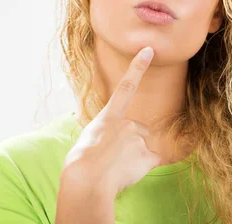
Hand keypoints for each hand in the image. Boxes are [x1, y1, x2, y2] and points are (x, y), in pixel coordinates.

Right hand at [61, 46, 160, 196]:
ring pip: (143, 148)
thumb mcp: (88, 140)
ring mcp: (139, 138)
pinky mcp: (149, 155)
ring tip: (115, 168)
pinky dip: (141, 169)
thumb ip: (107, 134)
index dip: (138, 66)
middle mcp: (127, 123)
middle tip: (111, 158)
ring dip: (133, 158)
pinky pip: (151, 161)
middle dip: (129, 144)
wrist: (86, 182)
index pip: (126, 86)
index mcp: (109, 117)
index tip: (149, 50)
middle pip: (138, 132)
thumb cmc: (80, 165)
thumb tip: (118, 145)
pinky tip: (127, 174)